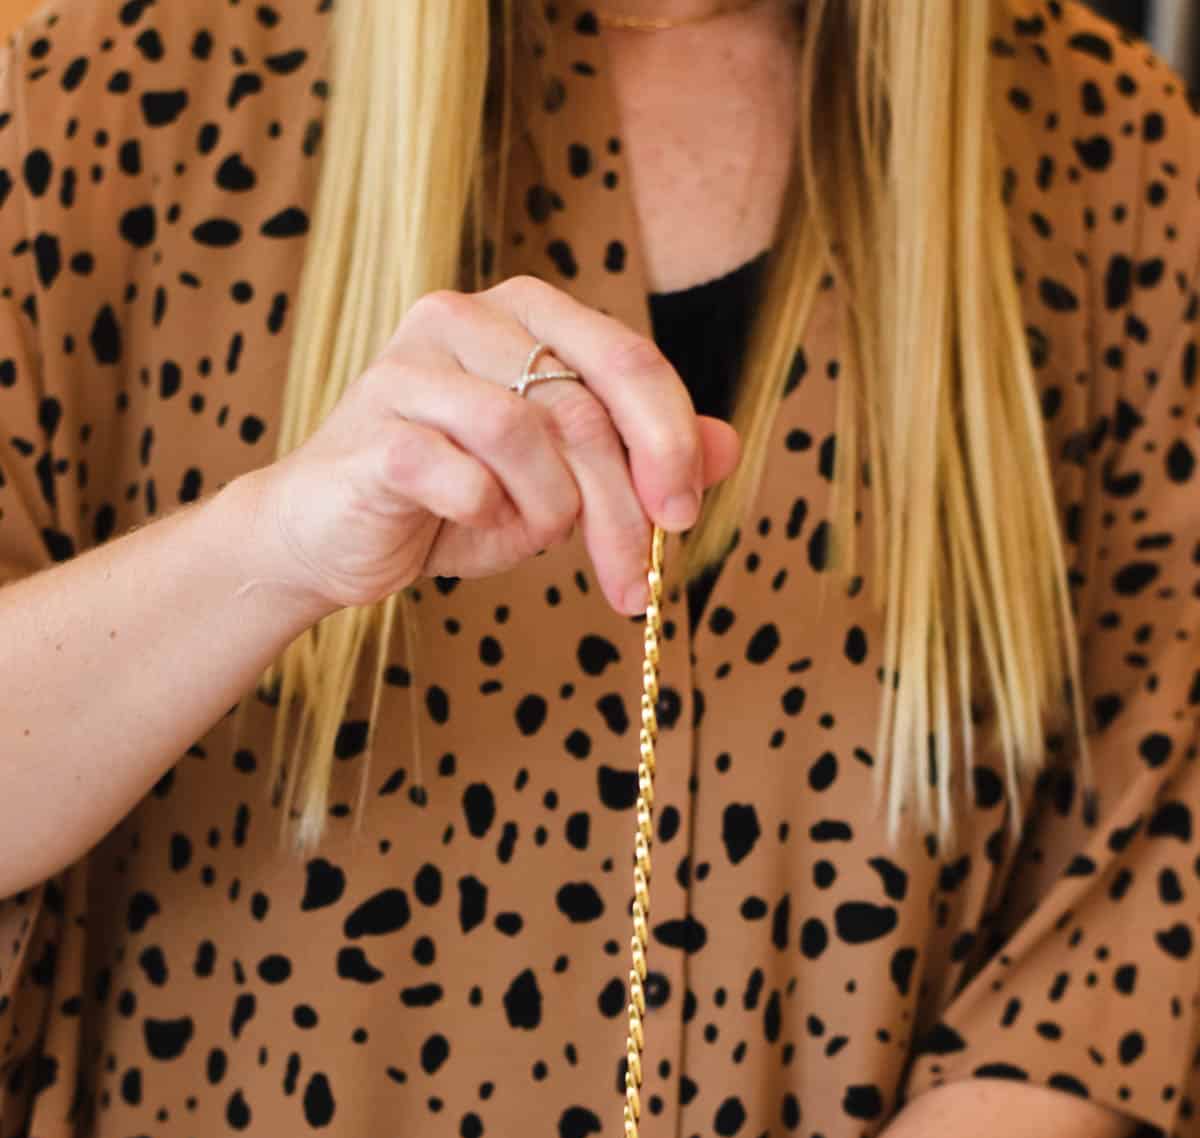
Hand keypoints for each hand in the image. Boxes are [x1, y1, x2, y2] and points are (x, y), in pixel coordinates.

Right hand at [250, 275, 738, 623]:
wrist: (329, 538)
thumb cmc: (449, 503)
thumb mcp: (560, 483)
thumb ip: (638, 459)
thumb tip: (729, 447)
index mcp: (521, 313)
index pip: (626, 358)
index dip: (670, 440)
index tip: (683, 518)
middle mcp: (464, 317)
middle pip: (583, 406)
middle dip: (622, 508)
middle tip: (634, 582)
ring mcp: (411, 366)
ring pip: (527, 435)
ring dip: (549, 512)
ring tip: (531, 541)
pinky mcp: (375, 430)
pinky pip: (466, 476)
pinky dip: (485, 518)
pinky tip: (467, 527)